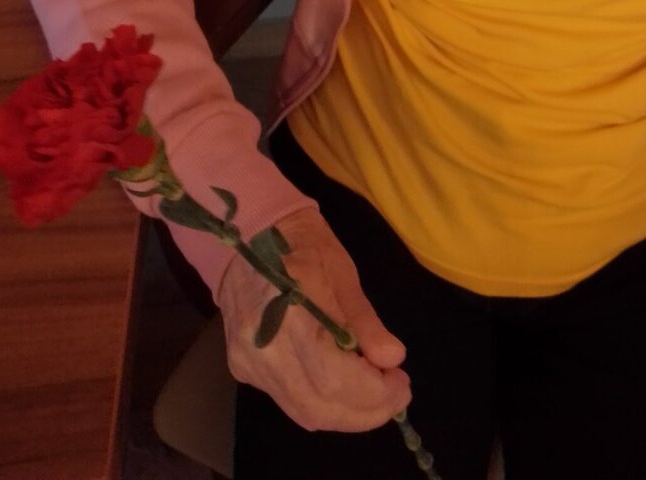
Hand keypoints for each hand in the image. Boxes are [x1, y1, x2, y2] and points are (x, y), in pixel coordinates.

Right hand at [219, 204, 411, 431]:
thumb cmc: (304, 245)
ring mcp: (248, 362)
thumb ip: (366, 321)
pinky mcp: (243, 369)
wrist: (248, 233)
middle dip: (366, 410)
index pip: (334, 377)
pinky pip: (289, 401)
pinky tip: (345, 386)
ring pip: (303, 412)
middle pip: (319, 406)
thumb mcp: (343, 273)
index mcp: (289, 314)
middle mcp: (263, 348)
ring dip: (347, 413)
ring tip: (377, 393)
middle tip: (397, 393)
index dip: (374, 393)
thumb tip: (393, 358)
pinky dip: (323, 402)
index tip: (403, 383)